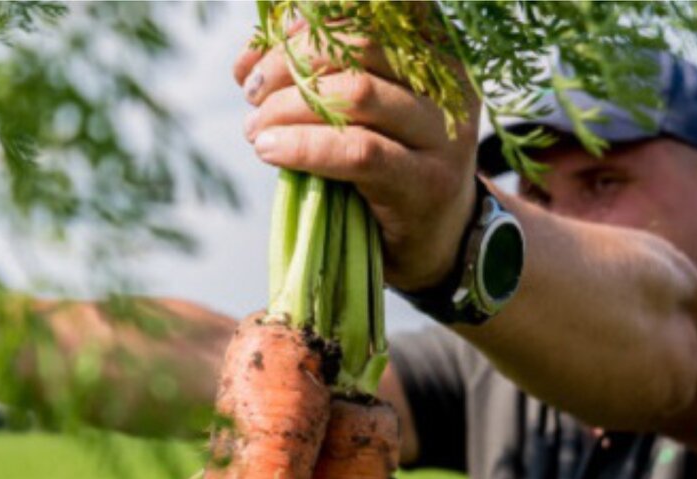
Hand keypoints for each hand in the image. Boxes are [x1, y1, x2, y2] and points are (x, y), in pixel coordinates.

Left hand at [233, 31, 479, 291]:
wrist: (434, 238)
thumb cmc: (387, 165)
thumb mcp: (361, 108)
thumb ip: (321, 72)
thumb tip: (249, 58)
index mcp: (432, 47)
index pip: (367, 11)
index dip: (308, 23)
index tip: (261, 50)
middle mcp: (447, 81)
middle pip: (358, 45)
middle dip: (291, 62)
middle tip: (253, 91)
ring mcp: (443, 133)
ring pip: (356, 95)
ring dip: (290, 107)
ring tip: (257, 127)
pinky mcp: (427, 181)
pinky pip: (357, 151)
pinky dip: (304, 147)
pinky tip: (271, 150)